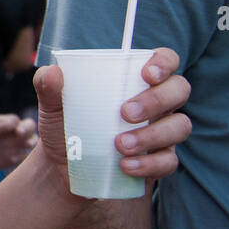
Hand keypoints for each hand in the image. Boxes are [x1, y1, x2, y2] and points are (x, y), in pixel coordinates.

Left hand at [0, 113, 37, 172]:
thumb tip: (11, 124)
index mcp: (1, 123)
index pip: (14, 120)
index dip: (16, 124)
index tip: (15, 131)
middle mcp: (10, 132)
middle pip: (29, 125)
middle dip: (28, 129)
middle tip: (21, 135)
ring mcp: (15, 145)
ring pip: (32, 140)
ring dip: (33, 141)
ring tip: (27, 145)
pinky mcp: (16, 158)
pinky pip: (26, 156)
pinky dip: (25, 157)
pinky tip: (13, 159)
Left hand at [34, 47, 190, 187]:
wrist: (60, 167)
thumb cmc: (64, 126)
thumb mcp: (53, 107)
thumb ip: (49, 88)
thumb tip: (51, 72)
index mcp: (135, 80)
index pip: (165, 60)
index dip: (164, 62)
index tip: (146, 74)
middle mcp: (156, 103)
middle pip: (179, 90)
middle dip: (157, 99)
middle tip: (125, 112)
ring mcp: (162, 132)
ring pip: (180, 126)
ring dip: (152, 135)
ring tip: (119, 145)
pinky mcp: (159, 161)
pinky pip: (168, 161)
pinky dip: (149, 164)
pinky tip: (125, 166)